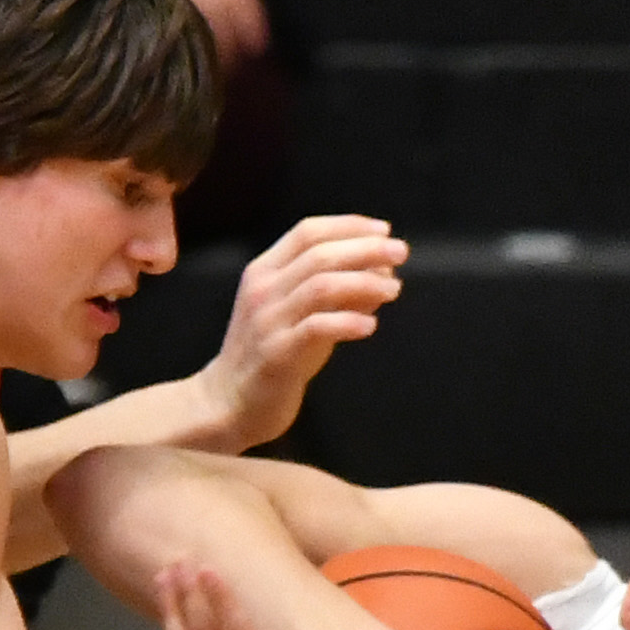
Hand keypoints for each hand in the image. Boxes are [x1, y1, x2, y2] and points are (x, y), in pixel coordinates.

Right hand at [201, 214, 405, 448]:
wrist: (228, 403)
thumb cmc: (273, 354)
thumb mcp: (300, 314)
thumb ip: (337, 292)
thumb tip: (384, 272)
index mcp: (264, 271)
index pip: (307, 233)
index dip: (349, 226)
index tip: (384, 230)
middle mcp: (262, 290)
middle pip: (319, 254)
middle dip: (365, 249)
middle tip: (400, 252)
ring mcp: (267, 322)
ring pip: (321, 286)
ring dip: (364, 283)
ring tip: (393, 289)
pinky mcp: (276, 355)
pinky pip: (316, 329)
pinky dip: (348, 322)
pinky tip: (371, 325)